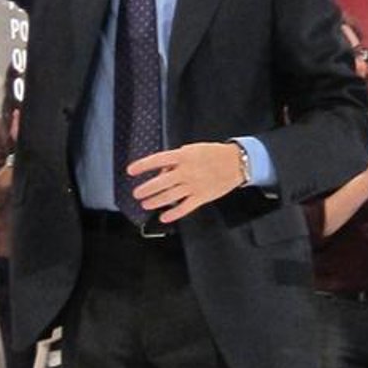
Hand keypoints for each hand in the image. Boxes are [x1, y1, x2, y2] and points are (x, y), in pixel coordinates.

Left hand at [128, 142, 249, 222]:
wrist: (236, 162)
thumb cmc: (213, 153)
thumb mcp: (192, 149)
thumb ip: (176, 159)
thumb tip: (162, 171)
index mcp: (183, 156)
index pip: (158, 160)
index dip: (143, 165)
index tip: (131, 171)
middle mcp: (187, 171)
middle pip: (161, 182)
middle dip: (146, 189)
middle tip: (137, 193)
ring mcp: (194, 185)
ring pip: (170, 196)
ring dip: (155, 201)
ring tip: (146, 204)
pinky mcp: (202, 197)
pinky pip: (185, 207)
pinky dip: (174, 213)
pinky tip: (164, 217)